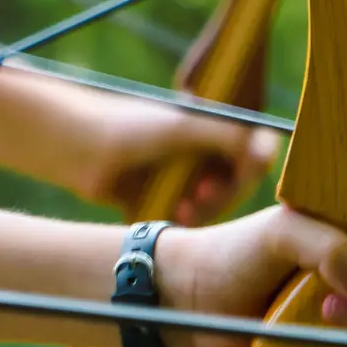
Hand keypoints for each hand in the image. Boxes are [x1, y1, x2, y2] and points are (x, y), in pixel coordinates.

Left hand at [78, 92, 281, 223]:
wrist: (76, 147)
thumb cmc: (129, 127)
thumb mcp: (184, 127)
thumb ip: (229, 137)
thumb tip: (270, 152)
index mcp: (209, 128)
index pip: (250, 153)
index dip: (250, 168)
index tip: (239, 177)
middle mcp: (200, 152)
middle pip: (235, 183)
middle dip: (225, 193)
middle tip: (204, 197)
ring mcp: (181, 177)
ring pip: (213, 204)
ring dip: (206, 210)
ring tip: (185, 209)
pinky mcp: (164, 199)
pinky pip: (188, 218)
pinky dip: (187, 219)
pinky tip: (175, 217)